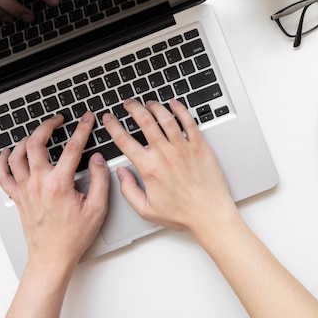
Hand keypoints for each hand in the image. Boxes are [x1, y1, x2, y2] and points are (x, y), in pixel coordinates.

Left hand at [0, 112, 108, 268]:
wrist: (52, 256)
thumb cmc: (73, 236)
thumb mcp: (98, 208)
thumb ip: (100, 180)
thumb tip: (98, 159)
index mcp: (59, 184)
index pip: (72, 148)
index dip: (82, 129)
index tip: (87, 119)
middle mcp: (38, 184)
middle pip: (36, 144)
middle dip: (47, 126)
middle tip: (58, 120)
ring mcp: (24, 190)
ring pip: (16, 155)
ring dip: (26, 139)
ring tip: (37, 132)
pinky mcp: (17, 197)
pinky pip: (2, 174)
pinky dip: (2, 160)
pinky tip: (6, 152)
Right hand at [102, 99, 236, 233]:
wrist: (209, 214)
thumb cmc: (182, 214)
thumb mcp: (146, 209)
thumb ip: (128, 190)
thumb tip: (121, 173)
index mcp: (149, 168)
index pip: (124, 141)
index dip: (113, 126)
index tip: (109, 119)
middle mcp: (165, 154)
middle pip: (144, 122)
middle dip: (133, 108)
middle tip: (128, 104)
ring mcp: (183, 148)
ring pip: (166, 118)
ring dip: (155, 106)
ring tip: (149, 103)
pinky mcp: (199, 147)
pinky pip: (189, 122)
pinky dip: (181, 110)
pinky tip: (175, 104)